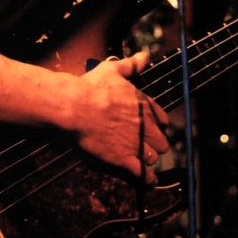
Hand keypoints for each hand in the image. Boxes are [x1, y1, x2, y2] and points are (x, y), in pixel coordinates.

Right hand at [76, 50, 168, 184]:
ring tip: (142, 161)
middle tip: (144, 144)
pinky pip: (143, 175)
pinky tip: (148, 182)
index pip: (162, 120)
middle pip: (161, 141)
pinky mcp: (124, 160)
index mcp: (144, 105)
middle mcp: (145, 126)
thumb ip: (131, 65)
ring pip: (153, 157)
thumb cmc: (91, 87)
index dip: (156, 125)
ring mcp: (135, 144)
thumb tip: (144, 55)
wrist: (75, 107)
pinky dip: (147, 180)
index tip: (151, 126)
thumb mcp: (113, 70)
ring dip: (148, 159)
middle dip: (154, 144)